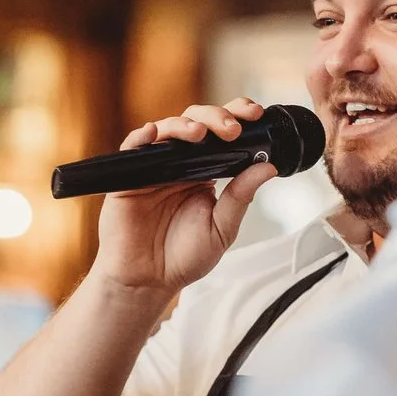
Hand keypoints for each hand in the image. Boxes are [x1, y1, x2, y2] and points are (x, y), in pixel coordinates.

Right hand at [88, 99, 278, 297]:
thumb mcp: (221, 228)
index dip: (236, 116)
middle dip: (216, 117)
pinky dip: (142, 137)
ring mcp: (153, 167)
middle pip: (196, 122)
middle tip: (232, 129)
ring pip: (166, 129)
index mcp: (205, 172)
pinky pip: (132, 148)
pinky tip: (153, 134)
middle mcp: (180, 164)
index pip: (221, 134)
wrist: (148, 281)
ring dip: (184, 125)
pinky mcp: (128, 177)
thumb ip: (241, 197)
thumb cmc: (183, 257)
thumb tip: (268, 166)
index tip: (255, 114)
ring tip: (200, 134)